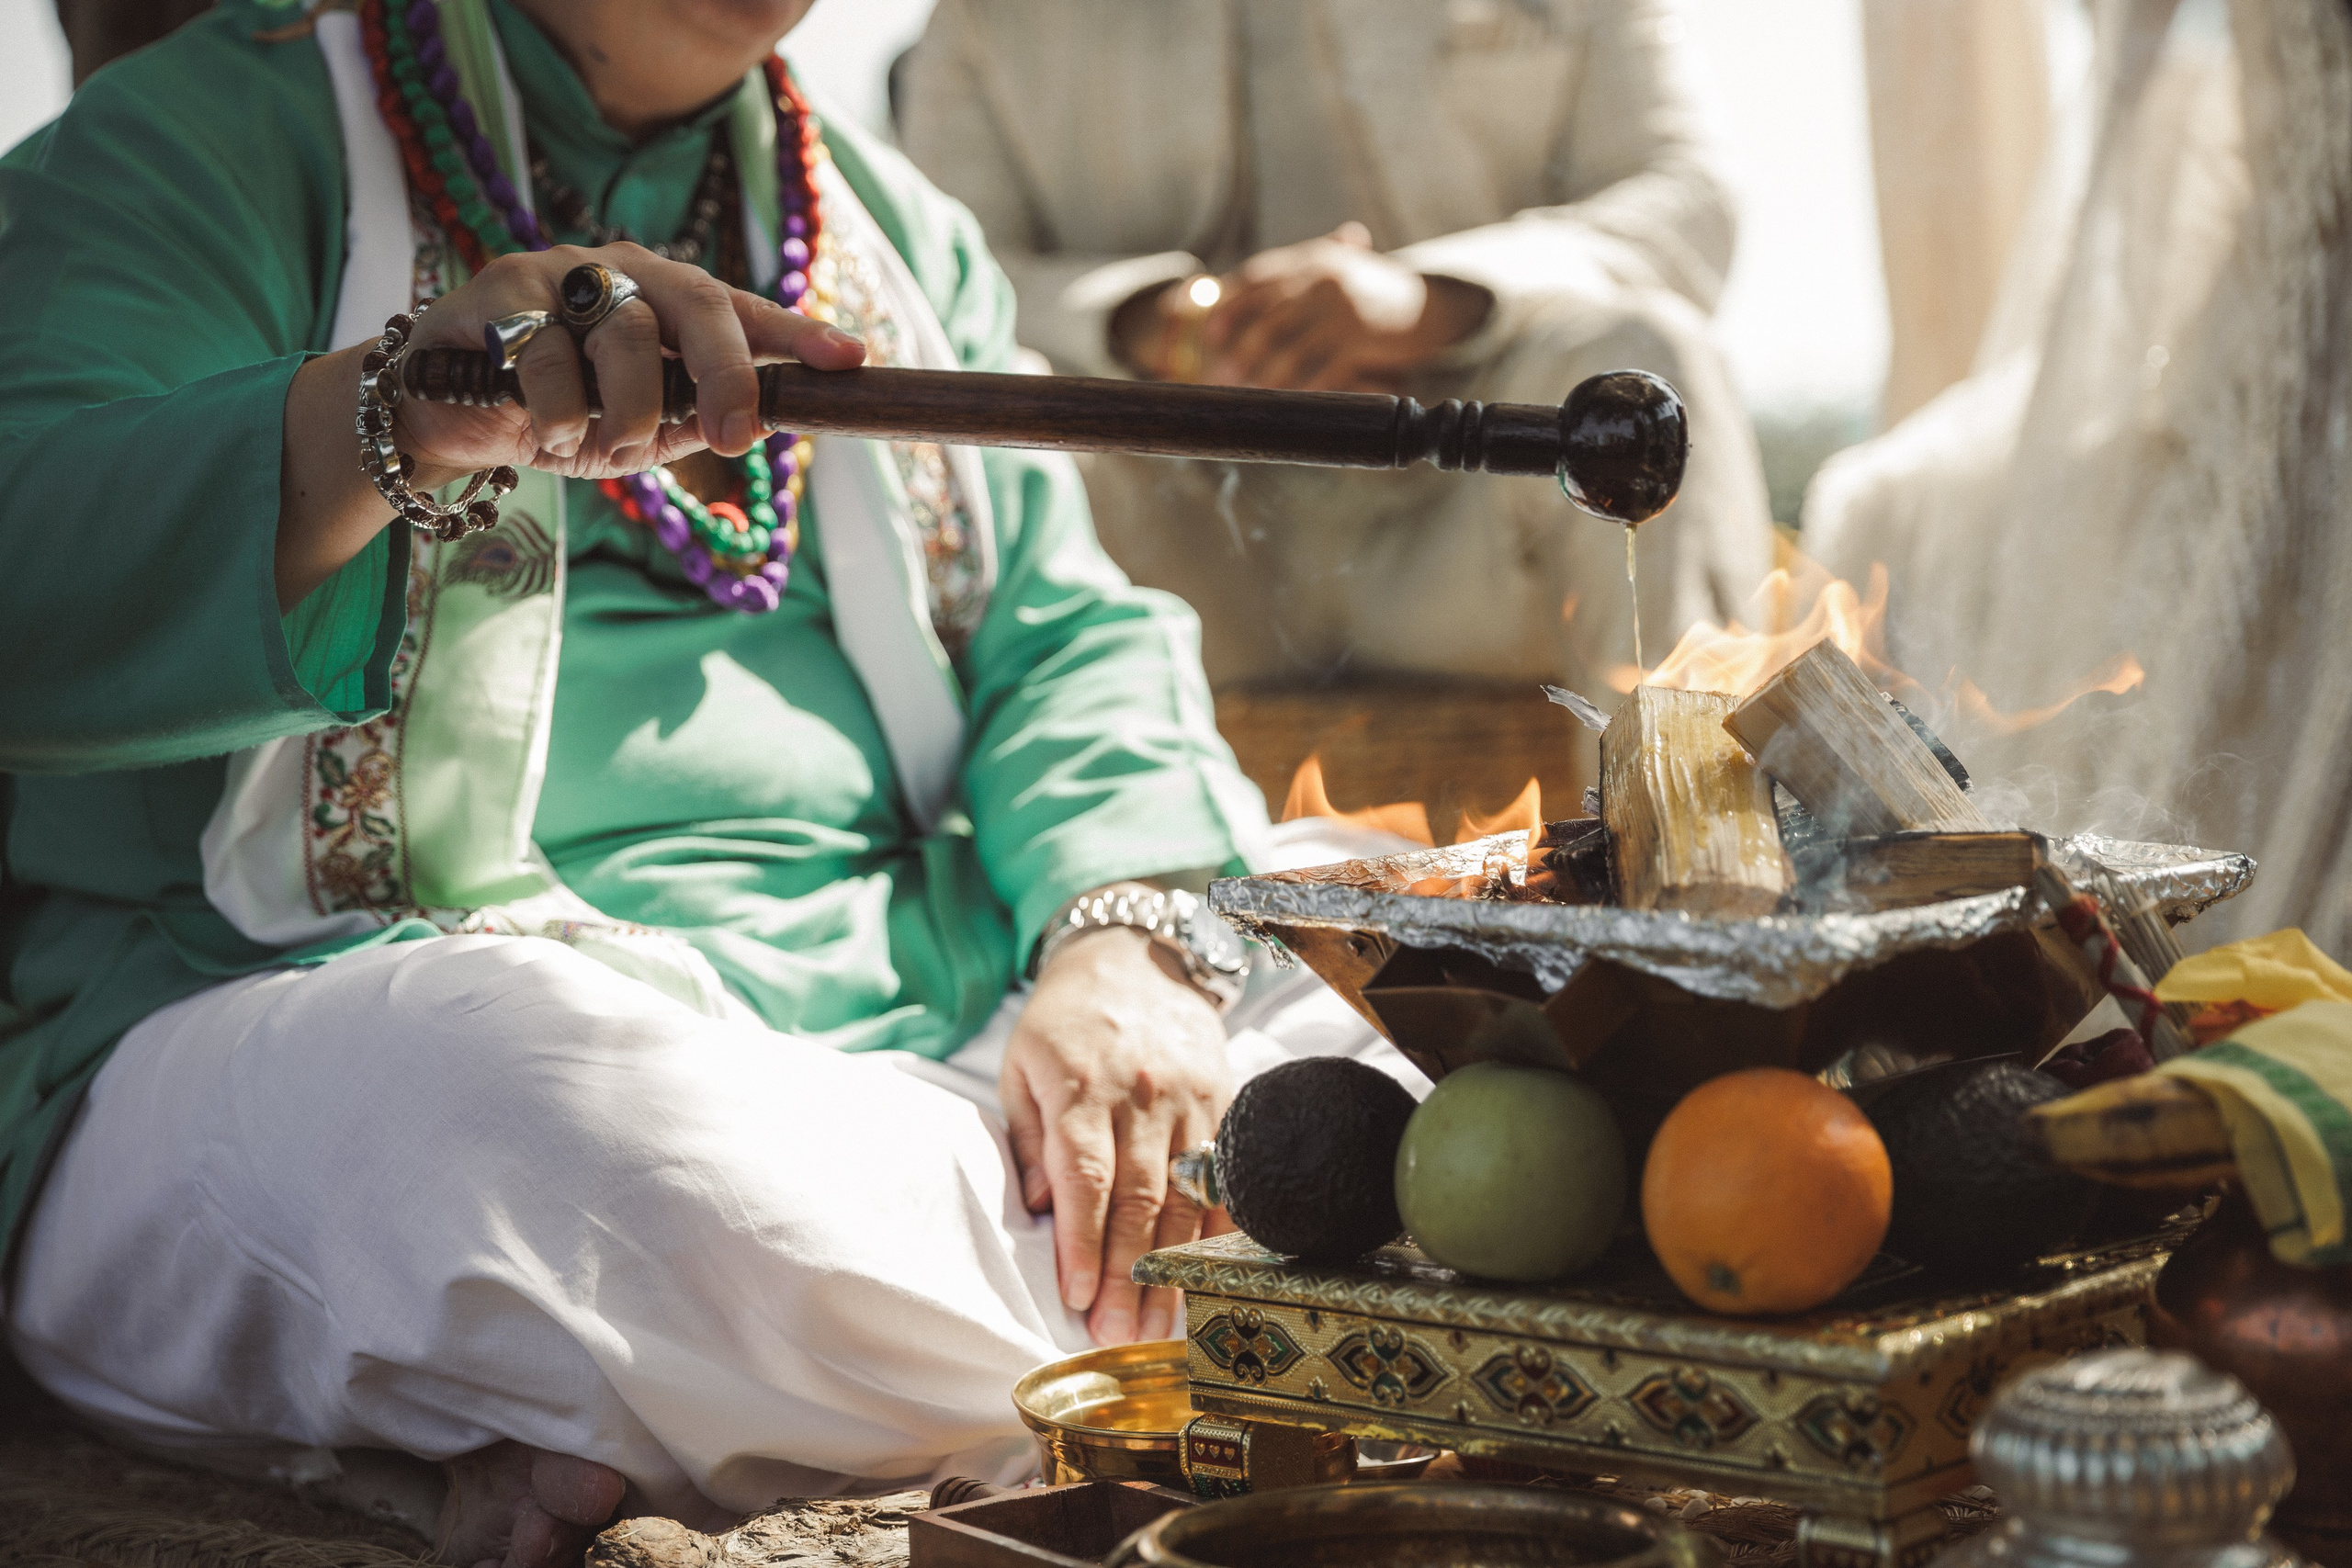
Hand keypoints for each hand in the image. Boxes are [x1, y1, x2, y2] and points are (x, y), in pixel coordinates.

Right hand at [393, 241, 864, 485]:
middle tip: (736, 437)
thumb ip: (695, 417)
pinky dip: (561, 417)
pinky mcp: (499, 293)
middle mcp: (622, 269)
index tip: (851, 360)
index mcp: (666, 297)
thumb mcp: (640, 427)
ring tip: (601, 447)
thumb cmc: (557, 414)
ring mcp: (560, 273)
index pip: (743, 309)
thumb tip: (770, 420)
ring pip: (627, 339)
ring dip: (625, 415)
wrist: (443, 414)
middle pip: (699, 304)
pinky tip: (543, 433)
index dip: (798, 333)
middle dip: (727, 376)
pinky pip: (553, 363)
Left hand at [1000, 926, 1234, 1344]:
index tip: (1076, 1299)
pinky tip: (1211, 1275)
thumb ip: (1031, 1139)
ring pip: (1187, 1196)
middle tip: (1119, 1334)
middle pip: (1140, 1199)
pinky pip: (1225, 1176)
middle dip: (1128, 1275)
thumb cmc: (1065, 1020)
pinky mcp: (1225, 1098)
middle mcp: (1142, 1093)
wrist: (1133, 955)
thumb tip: (1044, 1208)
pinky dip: (1219, 1230)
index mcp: (1082, 1084)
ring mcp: (1190, 1097)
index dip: (1082, 1243)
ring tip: (1160, 1325)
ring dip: (1174, 1267)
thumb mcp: (1022, 1066)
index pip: (1087, 1177)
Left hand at [1203, 222, 1489, 391]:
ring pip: (1293, 349)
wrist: (1429, 304)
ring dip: (1267, 377)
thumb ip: (1290, 284)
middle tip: (1220, 376)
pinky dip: (1305, 389)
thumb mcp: (1331, 275)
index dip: (1229, 307)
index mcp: (1312, 258)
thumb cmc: (1368, 294)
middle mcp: (1326, 278)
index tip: (1208, 334)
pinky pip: (1325, 370)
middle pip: (1269, 319)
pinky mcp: (1363, 338)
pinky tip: (1291, 403)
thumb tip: (1223, 299)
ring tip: (1250, 395)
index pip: (1257, 279)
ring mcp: (1345, 308)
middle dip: (1241, 351)